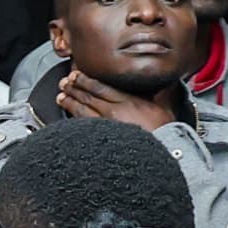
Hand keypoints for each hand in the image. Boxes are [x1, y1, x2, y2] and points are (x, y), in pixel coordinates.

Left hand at [49, 67, 174, 130]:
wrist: (162, 153)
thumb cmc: (165, 133)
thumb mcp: (165, 108)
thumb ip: (161, 94)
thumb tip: (165, 83)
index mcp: (127, 101)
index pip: (100, 87)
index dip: (86, 80)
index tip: (76, 75)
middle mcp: (112, 112)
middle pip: (88, 97)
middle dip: (74, 88)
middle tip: (64, 83)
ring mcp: (104, 127)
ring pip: (81, 111)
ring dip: (69, 102)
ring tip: (61, 97)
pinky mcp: (100, 140)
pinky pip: (83, 127)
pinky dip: (73, 121)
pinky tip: (68, 119)